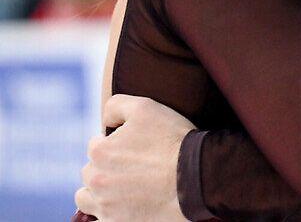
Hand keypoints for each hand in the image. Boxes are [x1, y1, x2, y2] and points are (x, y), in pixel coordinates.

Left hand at [76, 95, 193, 220]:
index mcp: (100, 151)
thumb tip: (104, 121)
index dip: (116, 145)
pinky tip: (120, 208)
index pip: (96, 146)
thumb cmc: (174, 140)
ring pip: (86, 198)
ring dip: (98, 193)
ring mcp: (105, 205)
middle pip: (91, 172)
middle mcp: (96, 180)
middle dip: (107, 169)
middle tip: (135, 169)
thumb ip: (116, 106)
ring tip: (123, 190)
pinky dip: (106, 215)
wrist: (198, 176)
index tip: (136, 150)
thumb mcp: (146, 108)